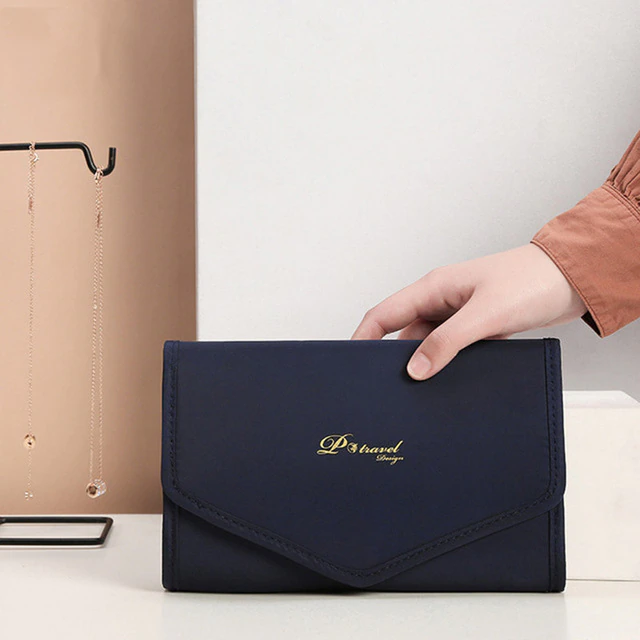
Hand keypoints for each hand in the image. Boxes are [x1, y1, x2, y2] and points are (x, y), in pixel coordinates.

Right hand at [351, 244, 586, 379]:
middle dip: (391, 357)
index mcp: (434, 287)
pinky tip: (449, 380)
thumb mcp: (485, 314)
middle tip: (386, 385)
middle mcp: (441, 300)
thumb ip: (448, 342)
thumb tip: (416, 369)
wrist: (573, 279)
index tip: (350, 361)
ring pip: (428, 343)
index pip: (385, 314)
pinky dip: (446, 363)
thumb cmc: (531, 282)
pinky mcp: (476, 327)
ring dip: (424, 362)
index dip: (363, 337)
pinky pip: (450, 348)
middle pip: (402, 332)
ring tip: (419, 388)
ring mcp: (458, 314)